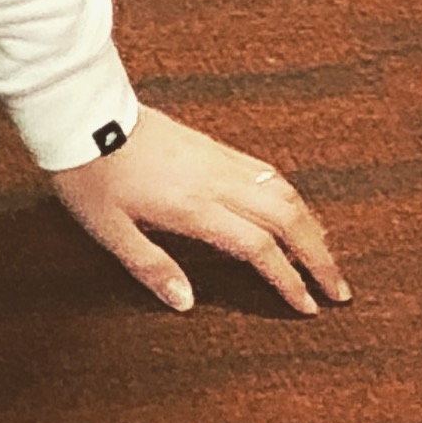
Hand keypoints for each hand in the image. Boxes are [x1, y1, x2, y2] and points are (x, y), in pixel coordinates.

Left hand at [47, 109, 349, 316]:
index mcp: (195, 207)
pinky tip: (294, 208)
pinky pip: (265, 170)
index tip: (307, 307)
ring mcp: (217, 159)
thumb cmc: (89, 172)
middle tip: (338, 288)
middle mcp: (216, 181)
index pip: (259, 249)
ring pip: (283, 190)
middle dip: (319, 256)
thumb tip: (187, 303)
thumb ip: (150, 267)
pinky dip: (290, 195)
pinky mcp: (211, 144)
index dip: (288, 280)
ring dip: (312, 224)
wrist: (83, 114)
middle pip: (287, 219)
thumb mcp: (108, 230)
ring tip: (325, 253)